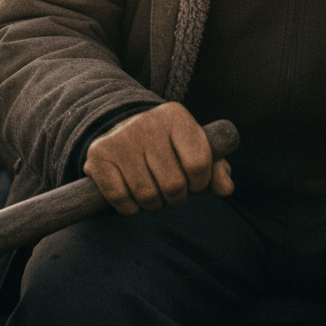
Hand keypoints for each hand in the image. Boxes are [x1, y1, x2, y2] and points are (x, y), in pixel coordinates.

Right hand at [83, 102, 233, 215]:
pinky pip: (121, 200)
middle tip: (172, 193)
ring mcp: (121, 137)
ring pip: (147, 196)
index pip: (199, 164)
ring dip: (154, 206)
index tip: (194, 183)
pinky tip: (134, 199)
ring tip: (155, 196)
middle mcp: (147, 122)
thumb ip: (216, 168)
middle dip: (176, 199)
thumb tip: (227, 188)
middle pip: (174, 184)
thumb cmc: (169, 147)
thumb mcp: (194, 149)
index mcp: (176, 116)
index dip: (199, 184)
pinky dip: (131, 210)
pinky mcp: (99, 155)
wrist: (124, 131)